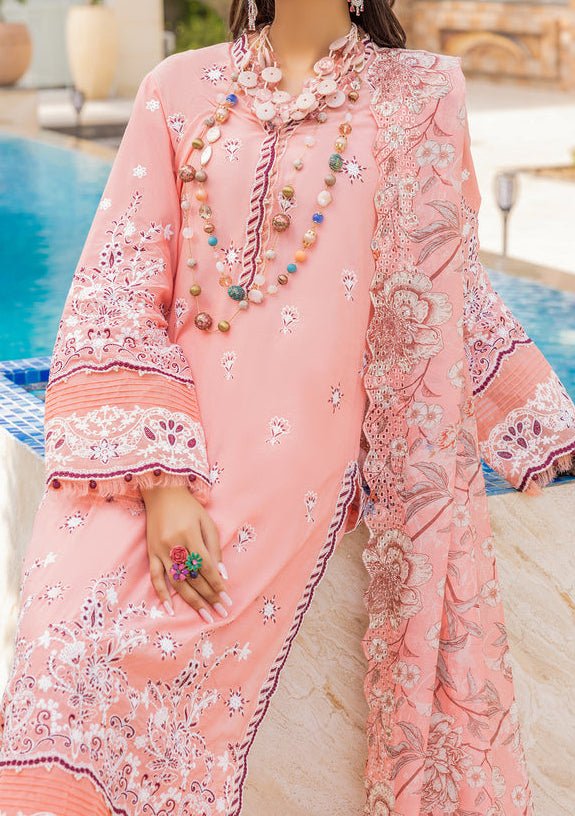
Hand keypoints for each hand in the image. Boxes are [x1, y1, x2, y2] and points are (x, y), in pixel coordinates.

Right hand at [141, 484, 231, 623]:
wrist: (161, 493)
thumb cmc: (189, 507)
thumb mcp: (207, 522)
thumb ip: (214, 548)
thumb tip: (222, 574)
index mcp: (190, 536)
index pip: (206, 567)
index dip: (217, 585)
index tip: (227, 599)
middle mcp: (174, 546)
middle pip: (193, 577)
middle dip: (208, 597)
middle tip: (221, 612)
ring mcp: (160, 551)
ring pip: (176, 582)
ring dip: (191, 601)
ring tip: (204, 615)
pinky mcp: (151, 554)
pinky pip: (155, 577)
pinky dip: (161, 593)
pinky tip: (170, 608)